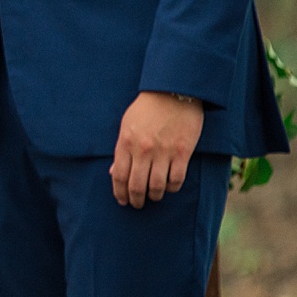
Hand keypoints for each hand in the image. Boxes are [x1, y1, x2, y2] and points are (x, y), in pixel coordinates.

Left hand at [111, 91, 203, 207]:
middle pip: (136, 185)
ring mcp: (163, 152)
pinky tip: (169, 187)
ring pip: (156, 186)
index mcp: (125, 142)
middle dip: (135, 199)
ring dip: (154, 196)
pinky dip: (172, 187)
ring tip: (153, 198)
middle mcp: (143, 150)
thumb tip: (114, 172)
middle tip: (137, 204)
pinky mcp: (182, 152)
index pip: (119, 175)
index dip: (119, 192)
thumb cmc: (147, 109)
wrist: (172, 92)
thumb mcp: (126, 125)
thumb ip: (121, 150)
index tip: (122, 200)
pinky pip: (176, 179)